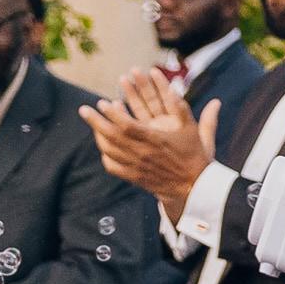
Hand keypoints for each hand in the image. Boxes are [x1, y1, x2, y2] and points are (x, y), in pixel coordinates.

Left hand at [83, 70, 212, 213]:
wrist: (192, 189)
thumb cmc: (194, 157)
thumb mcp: (195, 132)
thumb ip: (188, 110)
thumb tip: (201, 95)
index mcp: (155, 141)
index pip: (127, 126)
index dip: (113, 114)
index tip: (103, 102)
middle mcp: (142, 154)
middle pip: (111, 136)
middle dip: (95, 121)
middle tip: (83, 109)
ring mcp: (135, 167)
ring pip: (109, 150)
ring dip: (98, 135)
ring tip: (92, 123)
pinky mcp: (133, 177)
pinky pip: (112, 166)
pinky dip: (104, 154)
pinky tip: (103, 144)